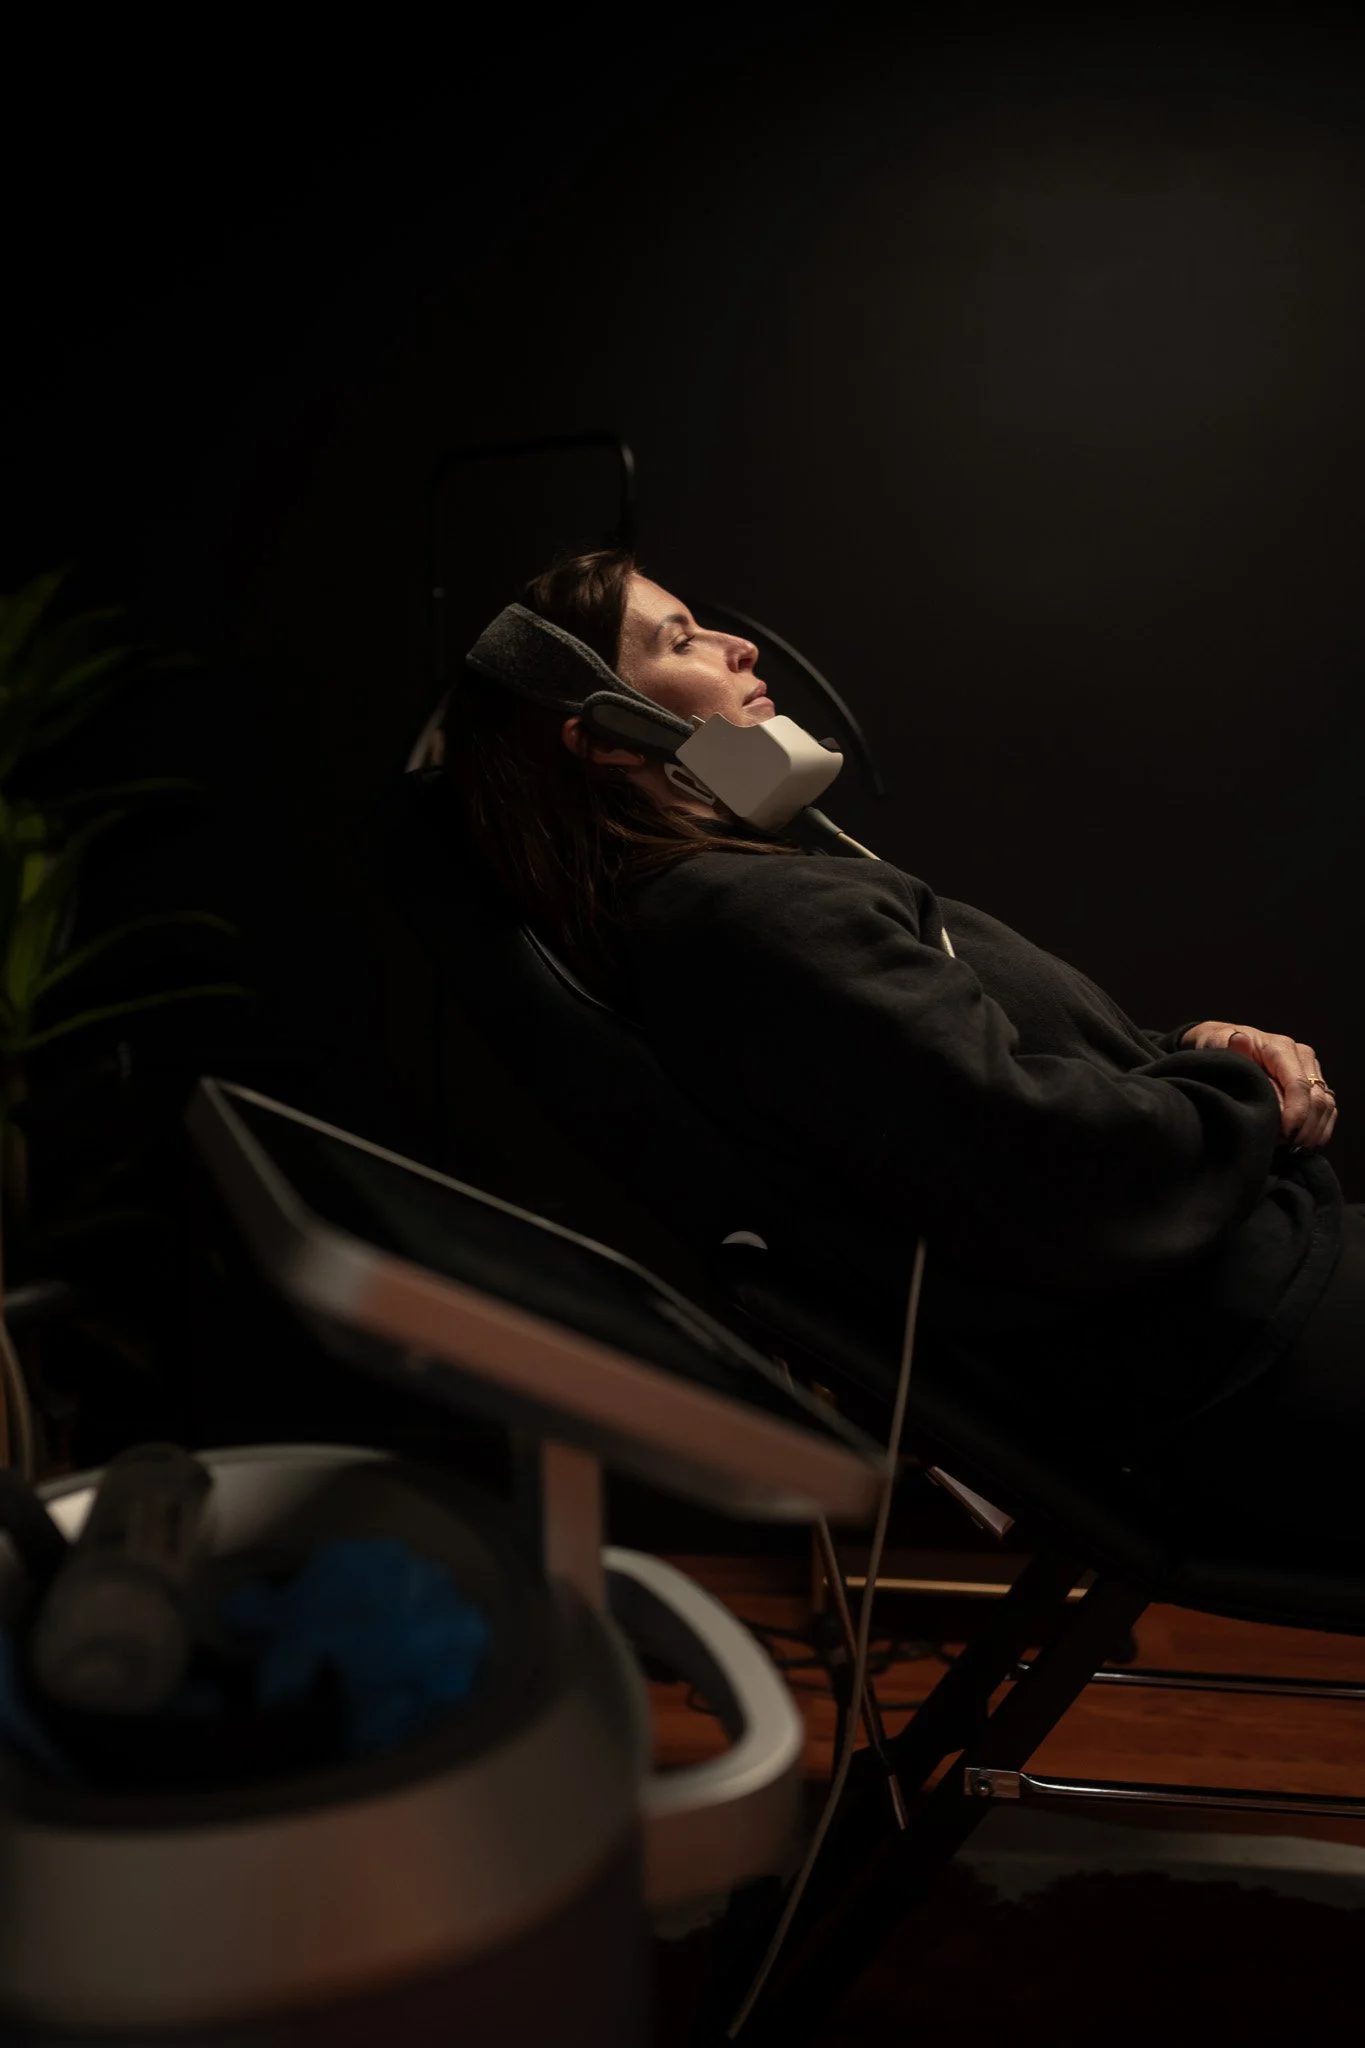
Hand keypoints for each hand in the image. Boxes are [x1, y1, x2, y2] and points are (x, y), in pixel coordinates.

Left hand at [1181, 1021, 1337, 1150]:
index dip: (1296, 1111)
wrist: (1226, 1046)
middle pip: (1316, 1098)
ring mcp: (1311, 1072)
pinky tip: (1306, 1146)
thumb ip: (1231, 1049)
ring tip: (1295, 1149)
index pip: (1298, 1083)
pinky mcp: (1315, 1086)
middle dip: (1305, 1126)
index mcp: (1281, 1047)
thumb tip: (1240, 1042)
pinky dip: (1320, 1131)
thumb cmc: (1221, 1047)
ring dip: (1313, 1131)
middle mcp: (1302, 1057)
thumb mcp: (1218, 1044)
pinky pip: (1328, 1111)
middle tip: (1288, 1147)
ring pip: (1326, 1106)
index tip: (1286, 1133)